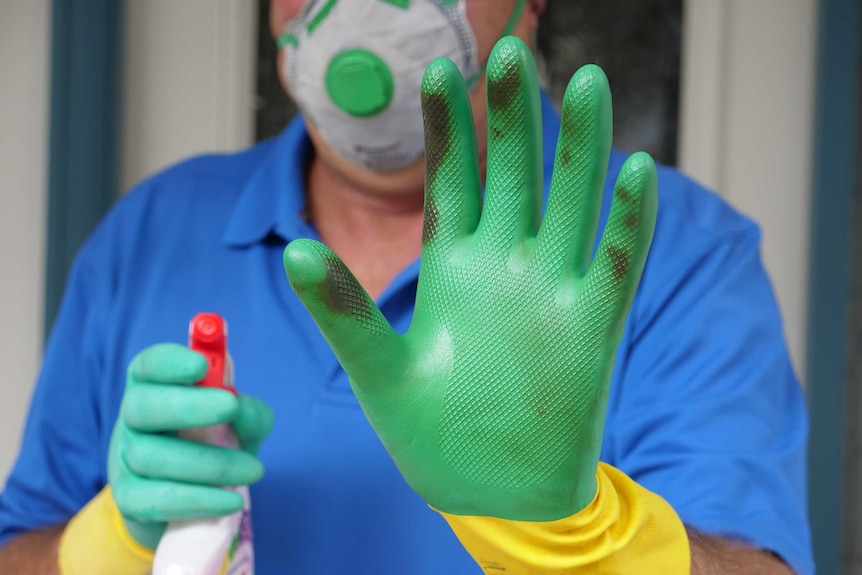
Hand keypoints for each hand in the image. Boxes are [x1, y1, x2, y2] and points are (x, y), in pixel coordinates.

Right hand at [108, 343, 273, 548]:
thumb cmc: (217, 441)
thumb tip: (241, 412)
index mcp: (156, 385)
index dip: (170, 362)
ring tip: (253, 469)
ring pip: (152, 456)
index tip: (201, 365)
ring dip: (211, 463)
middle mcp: (133, 416)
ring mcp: (125, 457)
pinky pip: (155, 499)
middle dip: (187, 405)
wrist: (193, 495)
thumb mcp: (241, 422)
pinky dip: (198, 500)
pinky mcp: (129, 497)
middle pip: (142, 406)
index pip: (149, 365)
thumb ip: (249, 411)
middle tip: (231, 406)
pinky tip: (230, 500)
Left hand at [283, 36, 655, 520]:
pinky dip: (629, 218)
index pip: (451, 180)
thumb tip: (296, 253)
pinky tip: (637, 168)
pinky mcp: (591, 326)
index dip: (447, 128)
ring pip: (573, 201)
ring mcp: (551, 291)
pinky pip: (616, 261)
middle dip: (514, 114)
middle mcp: (505, 267)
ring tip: (590, 81)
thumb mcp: (378, 371)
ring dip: (583, 146)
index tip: (438, 71)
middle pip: (516, 174)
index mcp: (452, 268)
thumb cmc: (432, 435)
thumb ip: (344, 311)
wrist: (487, 490)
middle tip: (512, 49)